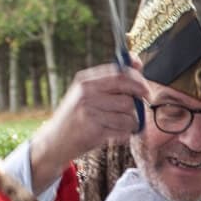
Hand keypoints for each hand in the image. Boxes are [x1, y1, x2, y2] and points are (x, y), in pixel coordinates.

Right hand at [27, 65, 150, 192]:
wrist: (55, 141)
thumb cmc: (77, 115)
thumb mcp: (87, 92)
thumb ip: (112, 77)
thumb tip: (136, 60)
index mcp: (86, 80)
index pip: (120, 74)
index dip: (138, 81)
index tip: (145, 90)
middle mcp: (86, 93)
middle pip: (127, 95)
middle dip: (138, 102)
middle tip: (140, 108)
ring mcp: (90, 112)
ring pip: (128, 114)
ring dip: (131, 121)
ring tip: (120, 123)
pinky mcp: (95, 130)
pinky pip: (123, 129)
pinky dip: (125, 133)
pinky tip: (115, 133)